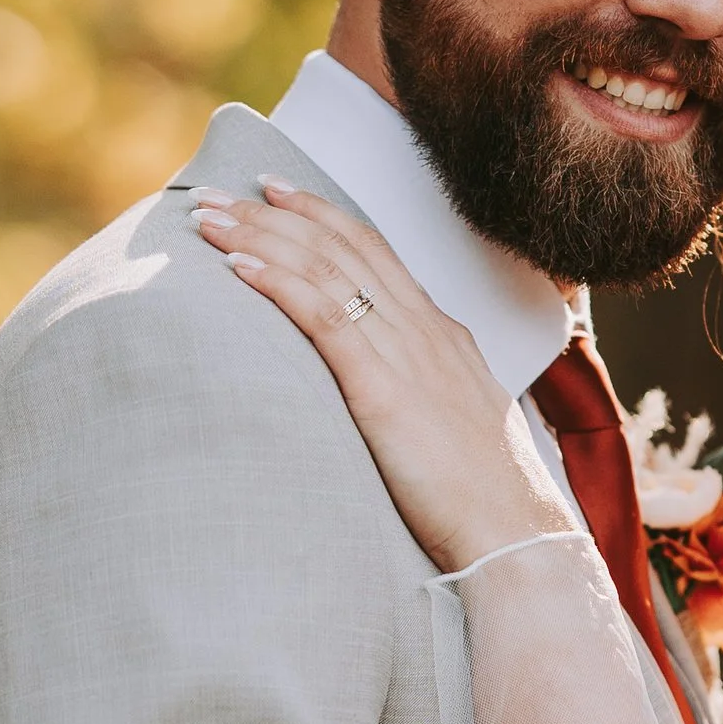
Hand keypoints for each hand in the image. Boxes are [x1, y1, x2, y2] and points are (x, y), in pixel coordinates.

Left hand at [194, 183, 572, 572]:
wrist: (516, 532)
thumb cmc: (483, 496)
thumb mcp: (453, 425)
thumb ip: (417, 394)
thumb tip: (382, 394)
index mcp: (440, 333)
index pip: (372, 250)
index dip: (320, 214)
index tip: (274, 191)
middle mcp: (423, 329)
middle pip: (339, 246)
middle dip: (273, 212)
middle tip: (219, 191)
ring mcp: (405, 354)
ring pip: (323, 269)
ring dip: (258, 236)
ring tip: (206, 218)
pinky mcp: (382, 390)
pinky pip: (322, 318)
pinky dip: (276, 284)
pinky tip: (235, 267)